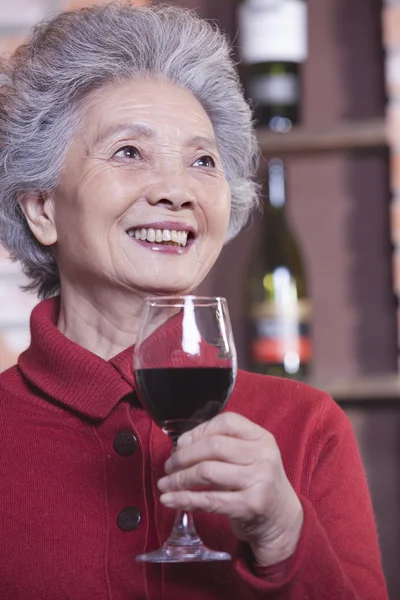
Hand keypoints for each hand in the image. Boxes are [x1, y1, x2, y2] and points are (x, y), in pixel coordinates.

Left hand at [158, 412, 303, 565]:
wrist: (281, 519)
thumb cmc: (257, 483)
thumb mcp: (250, 456)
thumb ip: (223, 445)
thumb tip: (181, 445)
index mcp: (261, 438)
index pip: (226, 422)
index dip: (198, 431)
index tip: (181, 444)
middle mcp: (263, 456)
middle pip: (213, 446)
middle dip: (183, 456)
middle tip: (169, 466)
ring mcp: (258, 481)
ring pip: (207, 472)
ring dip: (179, 478)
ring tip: (165, 483)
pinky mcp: (250, 506)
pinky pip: (209, 500)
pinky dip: (184, 499)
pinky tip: (170, 499)